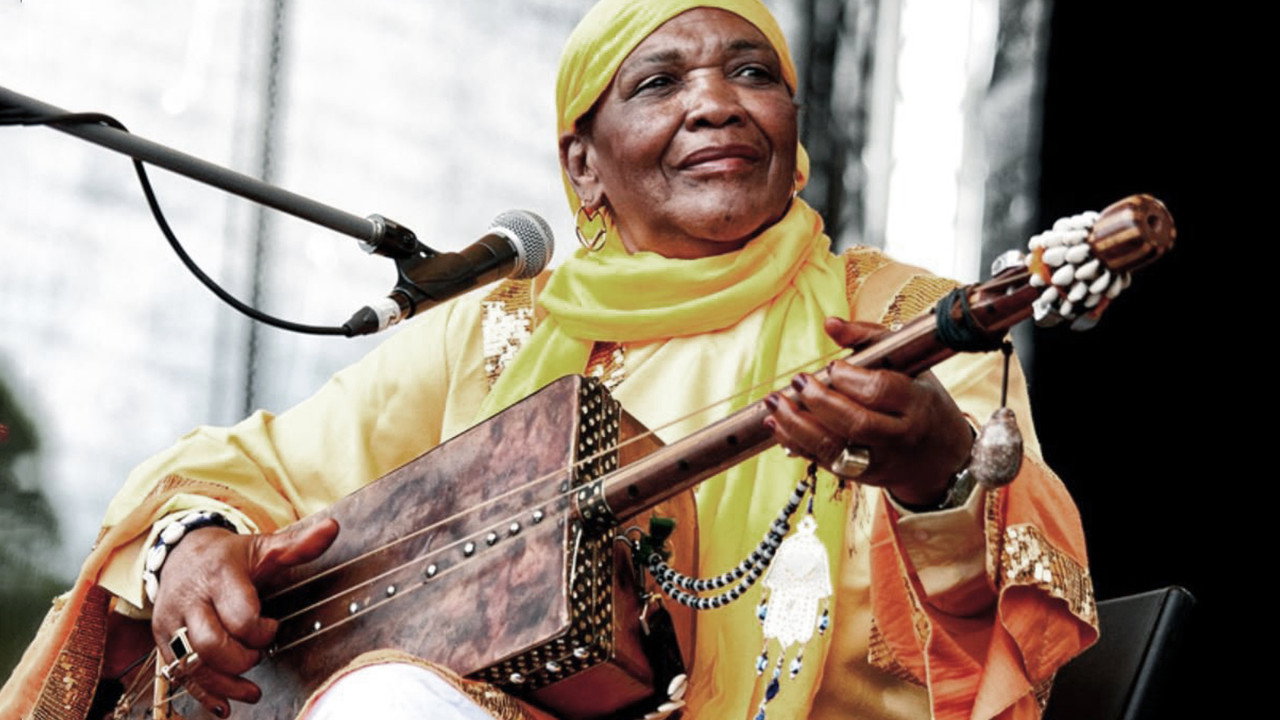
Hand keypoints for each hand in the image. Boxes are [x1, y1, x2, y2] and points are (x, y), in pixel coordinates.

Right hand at [150, 518, 338, 716]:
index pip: (239, 615)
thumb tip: (333, 528)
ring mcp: (172, 623)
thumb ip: (299, 544)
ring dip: (225, 684)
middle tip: (258, 655)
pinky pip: (179, 675)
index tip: (272, 626)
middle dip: (241, 658)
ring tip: (251, 691)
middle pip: (211, 645)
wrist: (180, 554)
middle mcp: (190, 601)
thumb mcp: (263, 547)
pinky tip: (224, 706)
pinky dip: (203, 695)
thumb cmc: (230, 556)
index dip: (261, 630)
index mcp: (219, 577)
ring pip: (192, 665)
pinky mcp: (164, 642)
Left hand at [764, 318, 972, 505]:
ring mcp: (879, 460)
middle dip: (820, 401)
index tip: (832, 365)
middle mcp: (899, 436)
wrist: (939, 457)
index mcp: (916, 403)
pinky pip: (823, 462)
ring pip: (835, 448)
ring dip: (797, 425)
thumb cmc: (918, 400)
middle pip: (856, 423)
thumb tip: (830, 323)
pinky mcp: (860, 477)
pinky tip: (777, 424)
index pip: (881, 391)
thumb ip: (868, 338)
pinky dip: (795, 443)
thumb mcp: (908, 365)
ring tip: (775, 403)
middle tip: (798, 381)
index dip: (850, 378)